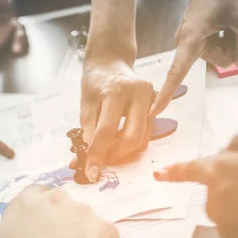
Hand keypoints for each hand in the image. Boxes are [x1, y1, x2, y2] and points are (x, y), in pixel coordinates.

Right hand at [0, 186, 118, 237]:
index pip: (32, 197)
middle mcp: (58, 200)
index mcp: (27, 202)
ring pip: (83, 221)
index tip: (34, 233)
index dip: (34, 216)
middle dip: (58, 223)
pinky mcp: (109, 233)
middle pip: (60, 206)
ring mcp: (87, 214)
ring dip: (79, 235)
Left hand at [76, 60, 154, 181]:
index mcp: (116, 91)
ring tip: (106, 149)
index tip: (91, 173)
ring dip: (122, 151)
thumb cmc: (95, 84)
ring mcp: (152, 99)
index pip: (106, 131)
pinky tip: (117, 141)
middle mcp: (139, 93)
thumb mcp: (85, 105)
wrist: (111, 64)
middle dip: (114, 155)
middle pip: (131, 138)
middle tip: (100, 161)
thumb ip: (85, 133)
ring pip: (141, 139)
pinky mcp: (156, 105)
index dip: (97, 155)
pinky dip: (130, 143)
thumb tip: (81, 162)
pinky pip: (145, 134)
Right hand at [152, 0, 237, 115]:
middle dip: (230, 47)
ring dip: (229, 40)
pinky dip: (226, 37)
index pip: (176, 73)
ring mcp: (192, 40)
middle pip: (215, 60)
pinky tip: (225, 22)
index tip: (154, 111)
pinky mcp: (197, 36)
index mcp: (191, 39)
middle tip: (232, 26)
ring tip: (227, 21)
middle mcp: (187, 43)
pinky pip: (214, 46)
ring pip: (218, 53)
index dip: (166, 94)